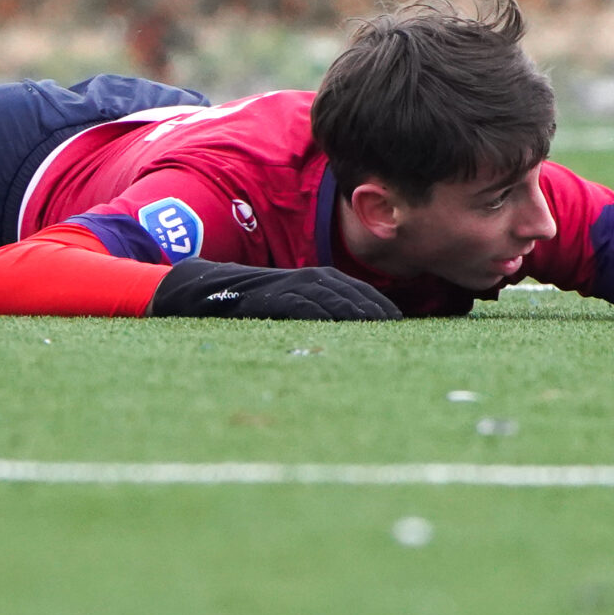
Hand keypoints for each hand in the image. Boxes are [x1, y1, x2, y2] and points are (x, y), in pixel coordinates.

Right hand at [149, 257, 402, 319]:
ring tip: (384, 332)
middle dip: (379, 315)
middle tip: (407, 336)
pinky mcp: (274, 298)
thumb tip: (349, 331)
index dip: (383, 308)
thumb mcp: (292, 301)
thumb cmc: (254, 299)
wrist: (206, 287)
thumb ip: (319, 310)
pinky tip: (340, 327)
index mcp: (320, 279)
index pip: (361, 293)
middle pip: (355, 297)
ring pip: (335, 301)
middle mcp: (311, 278)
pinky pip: (304, 307)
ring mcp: (292, 287)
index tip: (404, 326)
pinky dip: (324, 316)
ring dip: (360, 316)